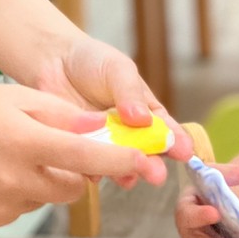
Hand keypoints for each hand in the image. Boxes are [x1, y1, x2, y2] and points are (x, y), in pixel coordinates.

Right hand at [0, 80, 151, 229]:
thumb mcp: (16, 96)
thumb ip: (62, 115)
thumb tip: (101, 131)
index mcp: (22, 140)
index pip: (85, 155)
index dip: (119, 159)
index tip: (145, 160)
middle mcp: (11, 177)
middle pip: (73, 186)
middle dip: (76, 169)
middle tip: (55, 147)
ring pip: (47, 199)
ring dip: (45, 181)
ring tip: (12, 154)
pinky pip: (22, 209)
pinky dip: (19, 193)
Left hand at [32, 32, 190, 187]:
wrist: (53, 60)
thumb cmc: (93, 61)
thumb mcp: (118, 69)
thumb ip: (130, 93)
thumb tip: (142, 119)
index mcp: (145, 113)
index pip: (165, 130)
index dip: (176, 142)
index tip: (185, 153)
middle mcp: (127, 133)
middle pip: (144, 153)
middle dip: (152, 165)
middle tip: (157, 174)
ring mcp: (103, 143)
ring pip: (116, 163)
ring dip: (123, 172)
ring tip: (128, 178)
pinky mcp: (78, 149)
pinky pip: (87, 165)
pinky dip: (91, 170)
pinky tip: (93, 173)